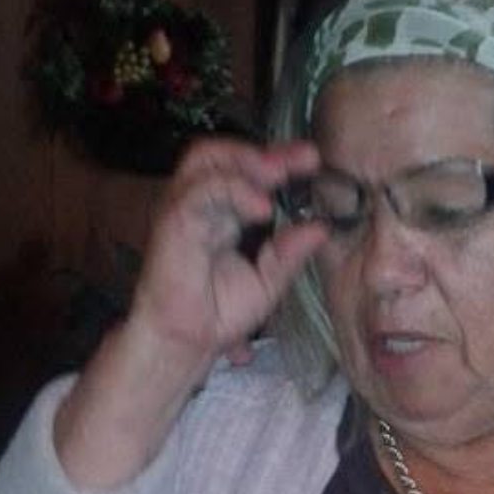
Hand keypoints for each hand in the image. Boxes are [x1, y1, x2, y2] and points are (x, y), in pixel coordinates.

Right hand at [54, 136, 327, 490]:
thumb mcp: (268, 281)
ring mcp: (184, 209)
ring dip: (246, 161)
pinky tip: (262, 207)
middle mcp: (200, 203)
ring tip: (279, 175)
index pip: (245, 169)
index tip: (311, 160)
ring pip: (206, 160)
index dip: (278, 159)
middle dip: (264, 151)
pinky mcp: (172, 222)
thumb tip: (321, 227)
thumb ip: (290, 252)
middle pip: (222, 153)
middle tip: (301, 159)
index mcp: (222, 213)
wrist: (186, 342)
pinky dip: (233, 189)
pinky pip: (200, 191)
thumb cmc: (217, 313)